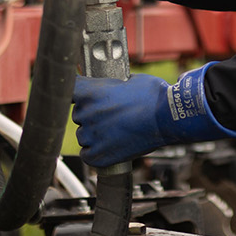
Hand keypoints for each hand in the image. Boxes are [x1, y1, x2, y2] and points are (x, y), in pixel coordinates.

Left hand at [72, 64, 235, 167]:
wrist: (168, 117)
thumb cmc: (153, 96)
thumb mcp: (129, 79)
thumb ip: (111, 85)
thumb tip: (109, 87)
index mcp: (91, 93)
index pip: (67, 89)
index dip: (71, 91)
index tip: (73, 92)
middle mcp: (88, 114)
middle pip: (78, 114)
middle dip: (91, 113)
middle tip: (109, 113)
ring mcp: (93, 136)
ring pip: (83, 134)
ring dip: (93, 132)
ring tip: (113, 130)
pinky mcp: (100, 155)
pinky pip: (87, 154)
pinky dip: (95, 151)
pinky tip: (109, 144)